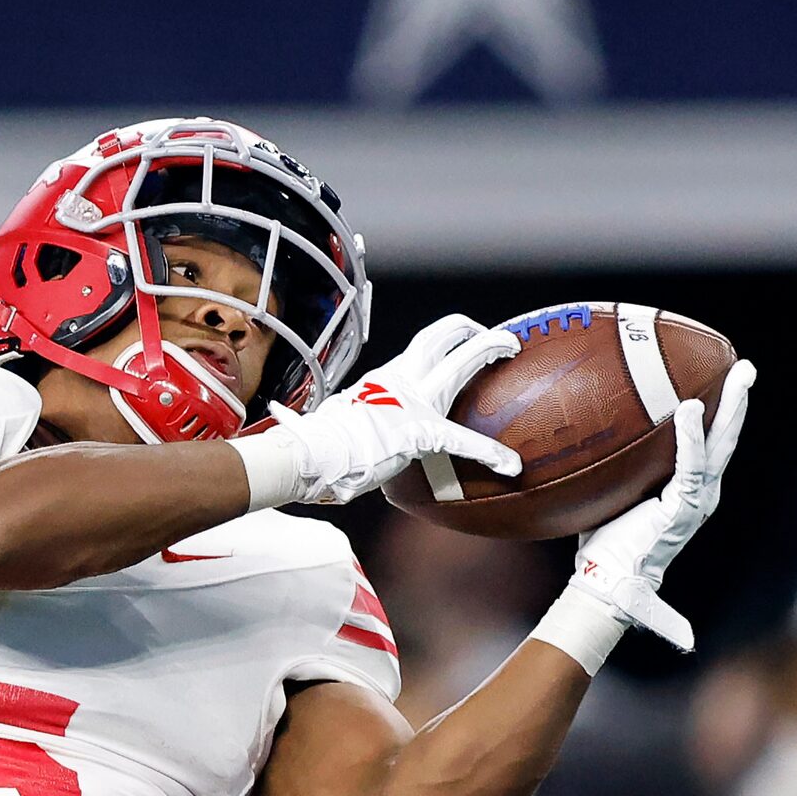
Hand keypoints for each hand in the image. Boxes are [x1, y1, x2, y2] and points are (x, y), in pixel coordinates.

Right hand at [230, 313, 521, 507]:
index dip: (444, 340)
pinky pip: (464, 438)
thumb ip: (320, 420)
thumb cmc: (310, 447)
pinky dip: (490, 452)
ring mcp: (412, 402)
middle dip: (471, 331)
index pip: (418, 349)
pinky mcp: (420, 431)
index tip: (458, 346)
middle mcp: (399, 380)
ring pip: (461, 360)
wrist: (307, 455)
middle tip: (497, 340)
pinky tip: (510, 464)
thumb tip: (284, 421)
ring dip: (490, 349)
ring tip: (512, 349)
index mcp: (381, 381)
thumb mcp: (323, 426)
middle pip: (442, 336)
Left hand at [564, 360, 755, 652]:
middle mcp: (699, 490)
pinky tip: (690, 410)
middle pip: (724, 438)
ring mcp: (697, 500)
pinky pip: (690, 466)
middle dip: (737, 401)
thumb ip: (612, 465)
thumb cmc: (604, 539)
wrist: (607, 580)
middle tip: (745, 365)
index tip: (721, 377)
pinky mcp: (685, 509)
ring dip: (730, 410)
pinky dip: (691, 439)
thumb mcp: (612, 492)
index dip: (716, 411)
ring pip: (719, 446)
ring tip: (738, 376)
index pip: (707, 442)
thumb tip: (583, 430)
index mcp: (686, 487)